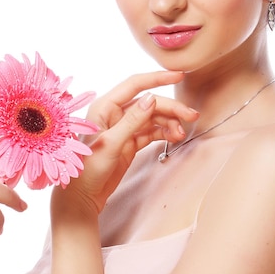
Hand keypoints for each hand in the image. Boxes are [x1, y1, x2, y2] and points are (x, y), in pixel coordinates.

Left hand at [52, 71, 197, 216]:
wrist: (83, 197)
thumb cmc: (87, 170)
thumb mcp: (110, 144)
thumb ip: (131, 121)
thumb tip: (151, 99)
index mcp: (105, 107)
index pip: (135, 85)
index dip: (157, 78)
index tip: (178, 76)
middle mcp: (115, 114)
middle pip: (149, 103)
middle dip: (171, 108)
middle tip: (190, 116)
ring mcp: (124, 128)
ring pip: (153, 117)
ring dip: (170, 122)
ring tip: (181, 133)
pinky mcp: (131, 142)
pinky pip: (152, 131)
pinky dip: (164, 132)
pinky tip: (174, 137)